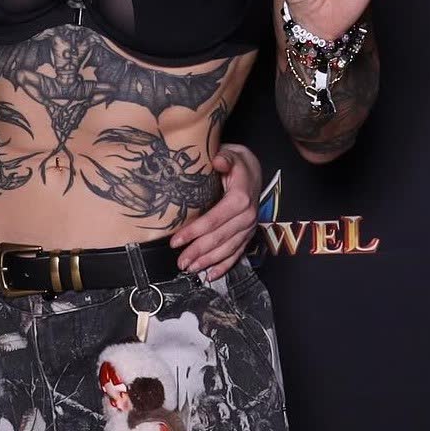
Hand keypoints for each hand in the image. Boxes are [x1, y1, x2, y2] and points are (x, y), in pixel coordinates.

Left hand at [170, 145, 261, 280]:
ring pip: (228, 249)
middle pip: (219, 238)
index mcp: (240, 199)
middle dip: (198, 252)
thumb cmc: (237, 163)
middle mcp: (247, 216)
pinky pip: (237, 253)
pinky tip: (212, 275)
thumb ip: (225, 158)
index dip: (194, 232)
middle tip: (180, 262)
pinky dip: (225, 266)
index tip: (176, 241)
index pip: (214, 219)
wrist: (253, 170)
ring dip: (208, 261)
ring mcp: (249, 227)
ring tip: (190, 269)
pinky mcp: (248, 234)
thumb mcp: (232, 155)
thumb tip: (218, 161)